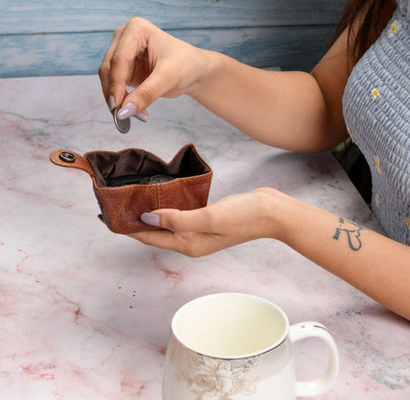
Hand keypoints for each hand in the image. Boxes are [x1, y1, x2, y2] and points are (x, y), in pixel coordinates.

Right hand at [98, 17, 212, 118]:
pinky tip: (137, 111)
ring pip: (109, 79)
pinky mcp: (124, 68)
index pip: (119, 59)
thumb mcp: (168, 78)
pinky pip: (115, 87)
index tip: (117, 107)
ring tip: (137, 115)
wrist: (195, 70)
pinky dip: (123, 101)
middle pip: (109, 69)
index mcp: (136, 29)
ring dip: (118, 100)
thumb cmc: (186, 65)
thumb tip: (124, 112)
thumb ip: (146, 94)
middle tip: (123, 116)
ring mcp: (122, 52)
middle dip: (116, 94)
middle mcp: (124, 37)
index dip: (116, 84)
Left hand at [129, 187, 292, 256]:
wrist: (271, 211)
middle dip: (133, 222)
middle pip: (155, 232)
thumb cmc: (244, 216)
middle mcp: (191, 240)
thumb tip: (146, 217)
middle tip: (115, 206)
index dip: (127, 228)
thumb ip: (177, 219)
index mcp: (188, 244)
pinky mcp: (206, 219)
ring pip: (166, 223)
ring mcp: (199, 230)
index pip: (149, 237)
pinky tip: (162, 197)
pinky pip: (179, 215)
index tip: (107, 217)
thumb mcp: (209, 217)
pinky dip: (167, 207)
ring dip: (149, 213)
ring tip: (132, 200)